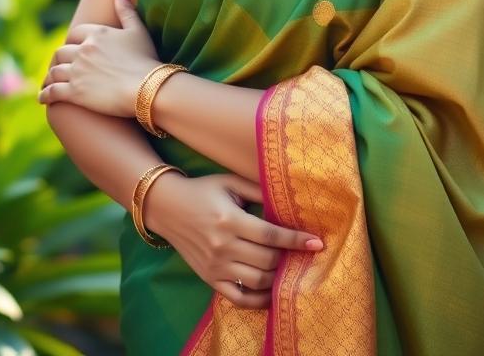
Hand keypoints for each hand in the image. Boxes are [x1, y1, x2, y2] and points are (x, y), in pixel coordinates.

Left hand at [38, 0, 160, 116]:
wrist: (148, 87)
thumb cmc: (146, 59)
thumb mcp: (138, 30)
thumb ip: (126, 9)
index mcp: (97, 34)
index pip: (75, 34)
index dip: (72, 42)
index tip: (72, 49)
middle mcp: (83, 50)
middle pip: (61, 52)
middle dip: (59, 59)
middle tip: (59, 66)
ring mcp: (77, 71)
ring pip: (54, 71)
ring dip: (50, 77)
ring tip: (49, 83)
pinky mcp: (74, 92)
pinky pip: (52, 91)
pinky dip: (45, 94)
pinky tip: (43, 98)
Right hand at [143, 171, 324, 309]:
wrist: (167, 207)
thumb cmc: (203, 191)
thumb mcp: (230, 183)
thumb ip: (258, 191)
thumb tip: (287, 197)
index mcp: (230, 220)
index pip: (270, 235)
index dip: (295, 240)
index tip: (316, 242)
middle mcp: (222, 246)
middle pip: (267, 260)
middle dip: (289, 257)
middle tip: (303, 253)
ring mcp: (215, 266)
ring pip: (257, 281)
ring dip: (277, 276)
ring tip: (289, 267)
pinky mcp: (209, 279)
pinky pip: (238, 298)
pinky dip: (258, 299)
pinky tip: (271, 291)